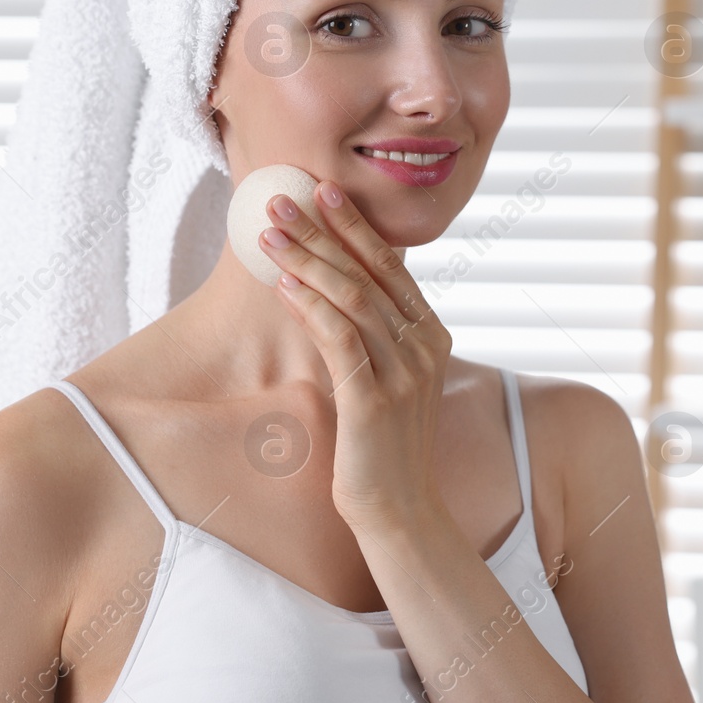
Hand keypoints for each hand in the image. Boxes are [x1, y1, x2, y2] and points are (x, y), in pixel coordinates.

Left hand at [258, 181, 452, 535]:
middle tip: (283, 197)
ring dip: (307, 260)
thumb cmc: (383, 446)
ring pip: (351, 298)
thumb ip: (373, 335)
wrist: (399, 511)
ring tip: (270, 233)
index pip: (391, 266)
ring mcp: (403, 372)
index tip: (322, 191)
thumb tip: (332, 290)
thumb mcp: (387, 379)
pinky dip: (310, 306)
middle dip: (322, 230)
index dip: (354, 226)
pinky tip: (284, 285)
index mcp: (431, 335)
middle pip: (368, 272)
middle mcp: (424, 346)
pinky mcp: (375, 399)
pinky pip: (339, 338)